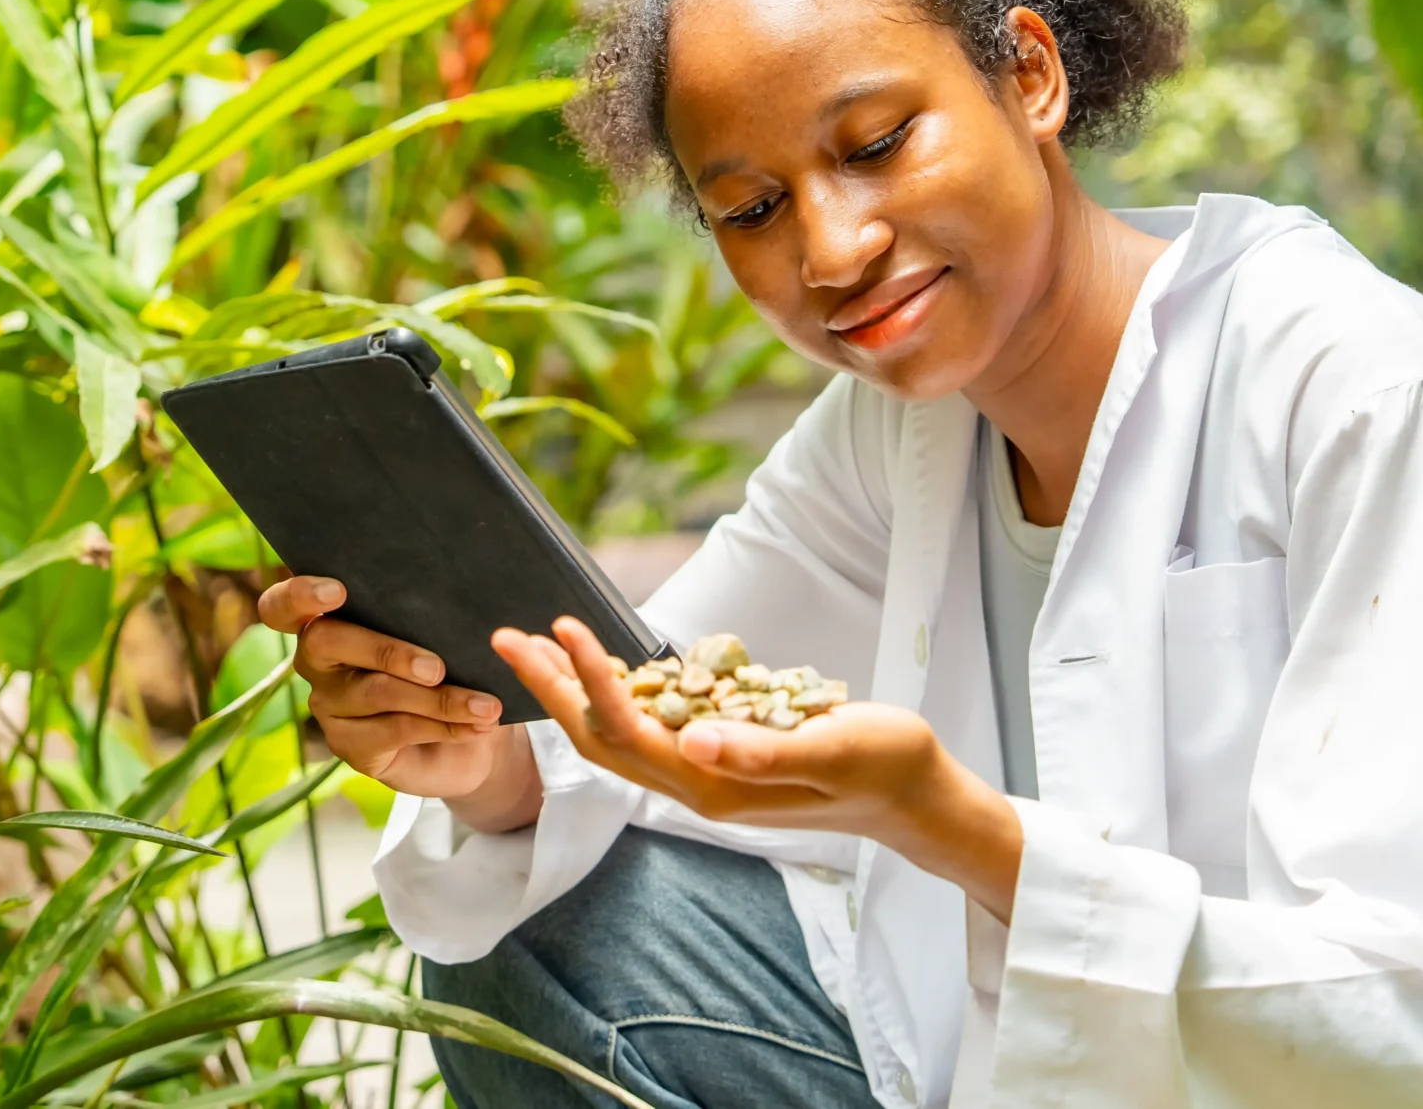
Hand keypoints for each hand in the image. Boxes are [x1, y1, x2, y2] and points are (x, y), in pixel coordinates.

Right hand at [257, 576, 538, 826]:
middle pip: (326, 642)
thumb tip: (454, 595)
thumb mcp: (444, 634)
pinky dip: (443, 725)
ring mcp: (329, 704)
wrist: (473, 737)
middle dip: (386, 651)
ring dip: (439, 698)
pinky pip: (394, 729)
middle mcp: (318, 660)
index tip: (337, 591)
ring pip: (376, 691)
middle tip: (437, 667)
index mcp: (331, 617)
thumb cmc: (454, 666)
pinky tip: (476, 724)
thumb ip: (431, 613)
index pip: (284, 606)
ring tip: (486, 705)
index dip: (299, 596)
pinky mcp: (349, 745)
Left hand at [493, 617, 1022, 921]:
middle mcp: (697, 785)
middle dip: (550, 687)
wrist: (915, 794)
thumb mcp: (832, 749)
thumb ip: (762, 752)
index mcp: (714, 786)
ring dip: (572, 689)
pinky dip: (614, 696)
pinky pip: (649, 729)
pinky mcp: (719, 756)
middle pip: (600, 738)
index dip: (589, 679)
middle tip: (506, 636)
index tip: (565, 627)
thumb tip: (695, 740)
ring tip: (535, 644)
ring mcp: (705, 773)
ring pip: (617, 734)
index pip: (627, 732)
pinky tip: (601, 668)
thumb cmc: (883, 765)